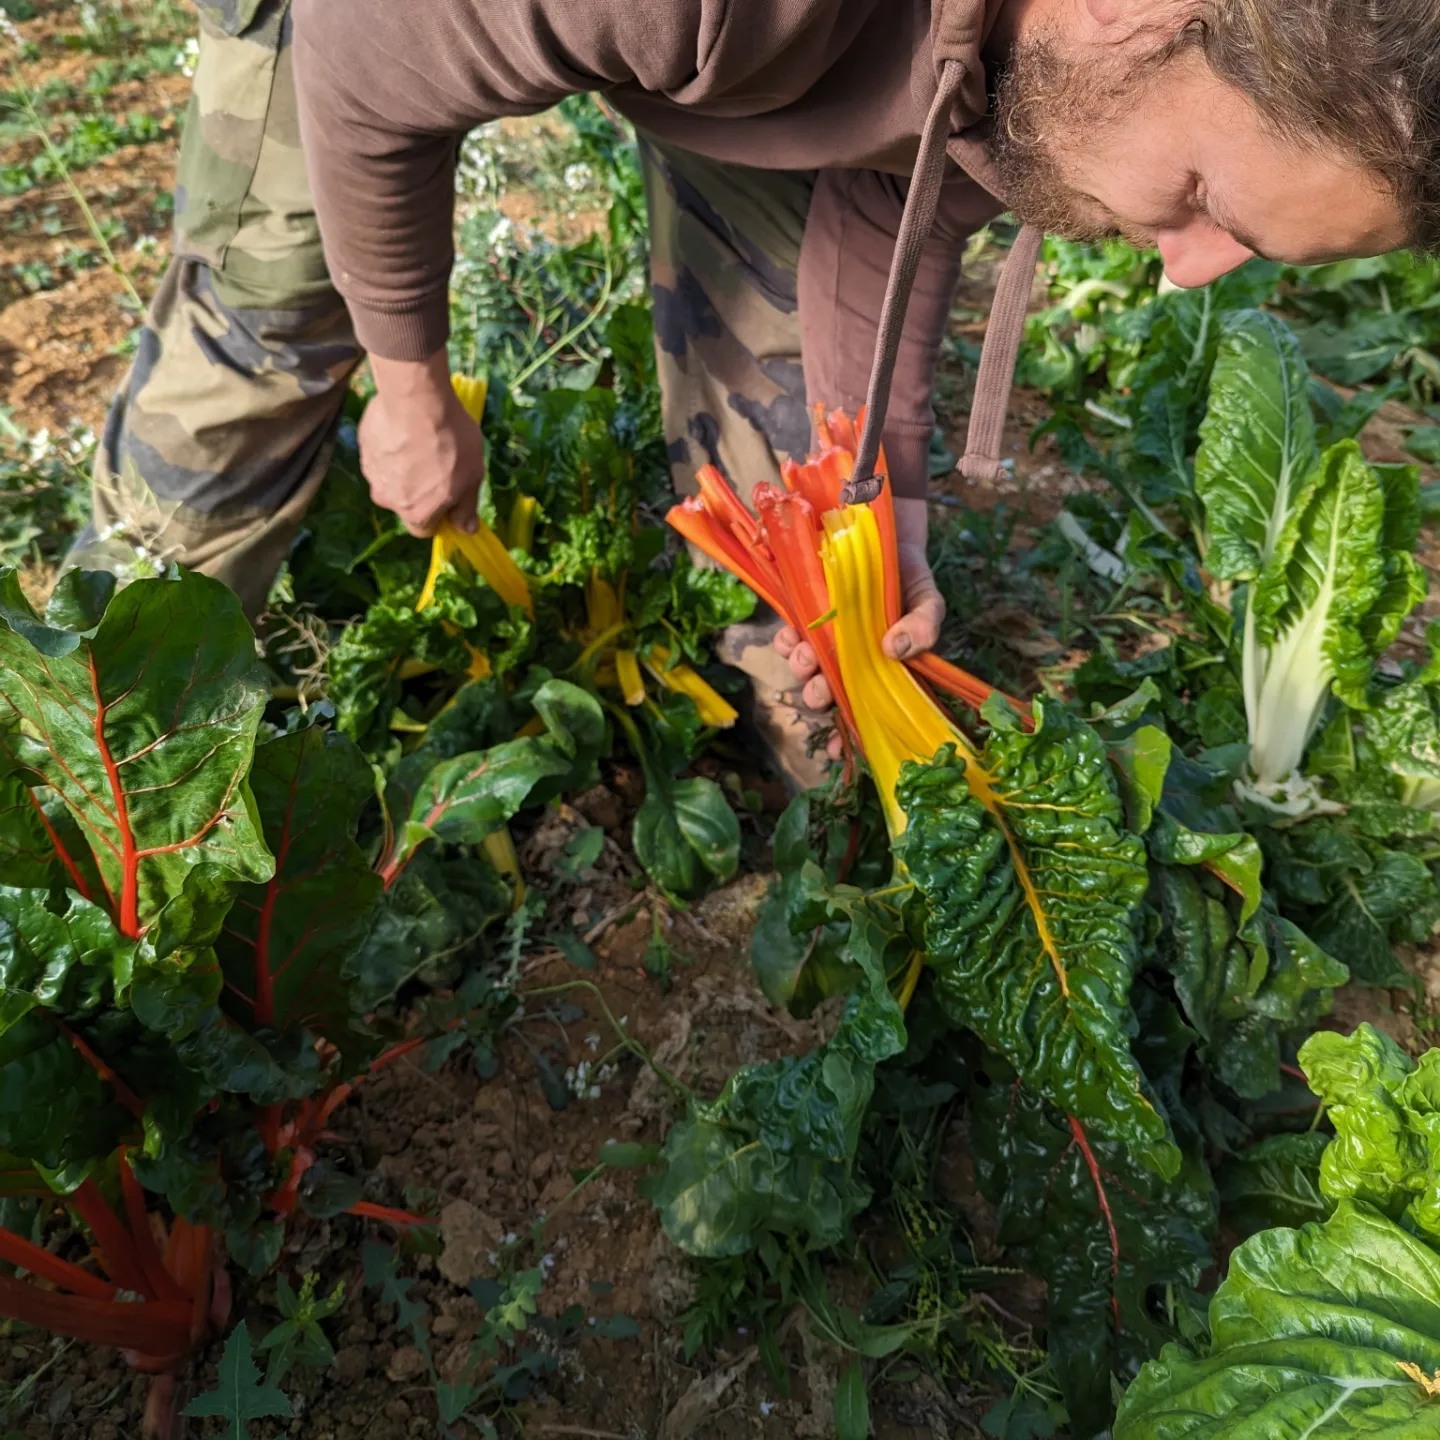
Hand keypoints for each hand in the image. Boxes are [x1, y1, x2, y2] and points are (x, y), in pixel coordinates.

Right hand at [360, 351, 485, 536]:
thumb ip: (466, 507)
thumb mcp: (473, 477)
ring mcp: (371, 474)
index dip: (437, 515)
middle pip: (405, 503)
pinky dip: (391, 449)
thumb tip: (465, 530)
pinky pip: (379, 456)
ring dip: (402, 469)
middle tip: (436, 463)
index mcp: (416, 514)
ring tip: (419, 443)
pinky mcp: (362, 448)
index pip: (424, 529)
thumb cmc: (451, 442)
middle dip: (419, 490)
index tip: (448, 496)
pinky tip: (404, 430)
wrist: (416, 399)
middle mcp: (387, 501)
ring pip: (390, 479)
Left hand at [774, 497, 943, 752]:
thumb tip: (896, 648)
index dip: (849, 734)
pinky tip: (791, 636)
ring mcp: (824, 639)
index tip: (836, 752)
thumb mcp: (927, 599)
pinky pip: (789, 636)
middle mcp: (847, 660)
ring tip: (805, 657)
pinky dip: (787, 640)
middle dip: (820, 697)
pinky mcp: (803, 615)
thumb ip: (924, 625)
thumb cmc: (909, 577)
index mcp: (879, 669)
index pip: (863, 710)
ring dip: (802, 668)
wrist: (882, 533)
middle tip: (820, 691)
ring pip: (805, 667)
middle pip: (829, 692)